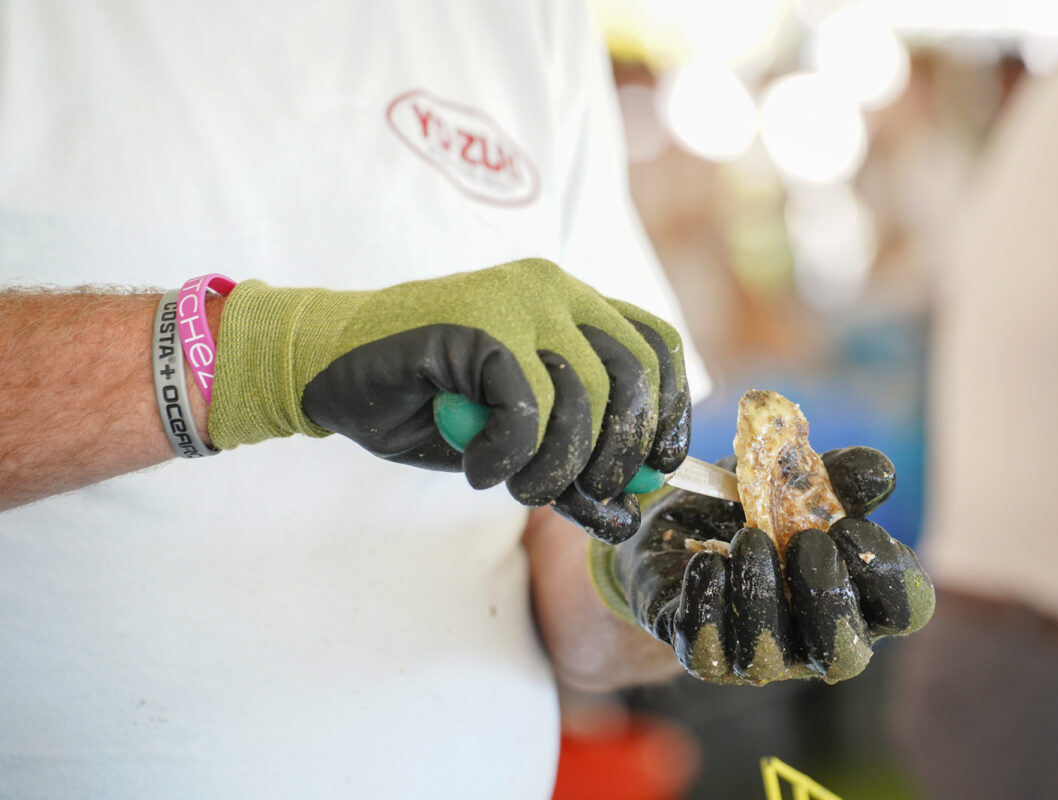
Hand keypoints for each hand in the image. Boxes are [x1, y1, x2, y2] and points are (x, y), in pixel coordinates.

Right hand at [207, 259, 689, 541]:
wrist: (328, 367)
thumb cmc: (427, 401)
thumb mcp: (514, 440)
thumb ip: (572, 462)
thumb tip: (627, 510)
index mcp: (573, 303)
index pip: (657, 346)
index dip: (670, 410)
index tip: (654, 464)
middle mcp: (554, 290)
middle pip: (632, 376)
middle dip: (615, 453)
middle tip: (576, 492)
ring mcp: (516, 300)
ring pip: (581, 397)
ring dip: (554, 465)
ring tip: (514, 484)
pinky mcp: (478, 324)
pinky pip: (526, 407)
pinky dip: (508, 455)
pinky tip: (479, 467)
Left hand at [590, 448, 933, 684]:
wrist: (680, 535)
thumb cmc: (756, 511)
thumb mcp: (795, 482)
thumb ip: (838, 477)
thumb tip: (878, 472)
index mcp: (858, 597)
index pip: (903, 610)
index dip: (887, 573)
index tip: (850, 525)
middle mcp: (816, 640)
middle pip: (845, 656)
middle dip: (827, 596)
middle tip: (805, 540)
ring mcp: (762, 658)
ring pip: (768, 657)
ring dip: (761, 593)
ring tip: (747, 540)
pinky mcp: (707, 658)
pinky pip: (708, 652)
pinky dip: (708, 604)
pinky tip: (706, 561)